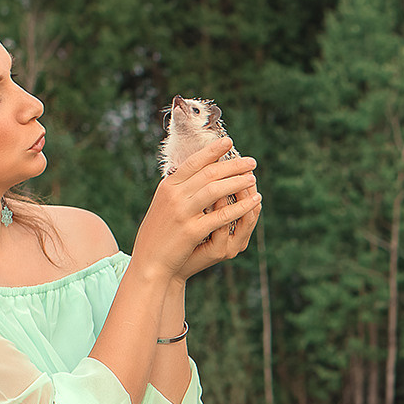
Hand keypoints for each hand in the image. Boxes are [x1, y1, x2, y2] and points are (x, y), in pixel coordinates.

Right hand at [131, 146, 259, 281]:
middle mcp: (174, 196)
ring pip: (216, 190)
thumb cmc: (159, 233)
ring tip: (253, 178)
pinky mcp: (192, 231)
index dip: (212, 150)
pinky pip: (222, 215)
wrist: (150, 262)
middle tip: (251, 161)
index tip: (228, 142)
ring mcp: (182, 213)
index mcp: (168, 187)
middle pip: (208, 173)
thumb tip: (197, 171)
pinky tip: (254, 201)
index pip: (193, 162)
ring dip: (238, 182)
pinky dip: (241, 207)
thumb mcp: (164, 205)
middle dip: (232, 165)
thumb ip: (179, 189)